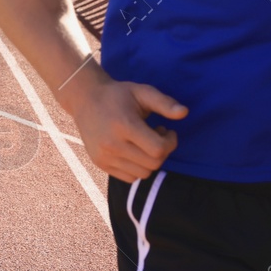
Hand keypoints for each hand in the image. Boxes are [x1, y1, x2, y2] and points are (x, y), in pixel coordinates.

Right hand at [60, 74, 186, 182]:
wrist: (85, 99)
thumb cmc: (118, 95)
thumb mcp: (142, 92)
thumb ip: (164, 102)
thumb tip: (185, 112)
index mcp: (124, 125)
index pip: (158, 149)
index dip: (170, 142)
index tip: (167, 130)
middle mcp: (112, 144)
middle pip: (153, 163)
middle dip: (163, 151)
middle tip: (157, 134)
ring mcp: (104, 156)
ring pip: (143, 174)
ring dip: (151, 161)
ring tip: (144, 143)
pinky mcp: (100, 164)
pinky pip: (130, 178)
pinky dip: (138, 168)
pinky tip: (134, 151)